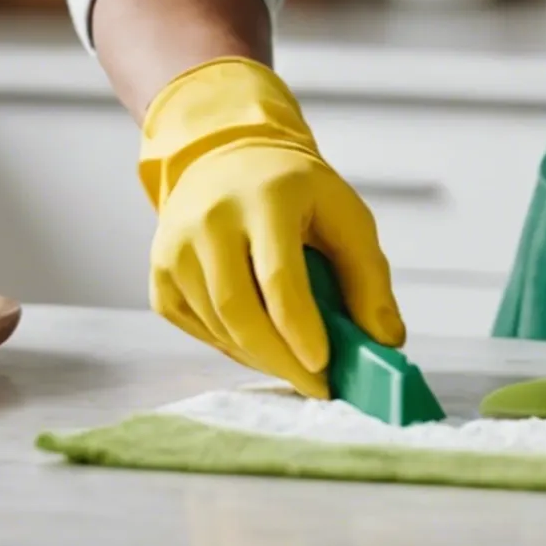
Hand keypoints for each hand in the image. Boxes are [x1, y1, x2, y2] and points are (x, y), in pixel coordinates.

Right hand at [139, 57, 402, 395]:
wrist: (229, 158)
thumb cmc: (297, 192)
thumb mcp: (345, 214)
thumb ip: (369, 275)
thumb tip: (386, 340)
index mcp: (264, 199)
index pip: (278, 276)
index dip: (301, 328)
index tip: (324, 366)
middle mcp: (210, 221)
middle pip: (238, 309)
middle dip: (280, 359)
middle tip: (316, 387)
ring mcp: (175, 248)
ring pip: (216, 325)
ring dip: (260, 357)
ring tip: (297, 366)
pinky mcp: (159, 273)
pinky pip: (195, 327)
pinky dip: (231, 347)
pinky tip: (261, 345)